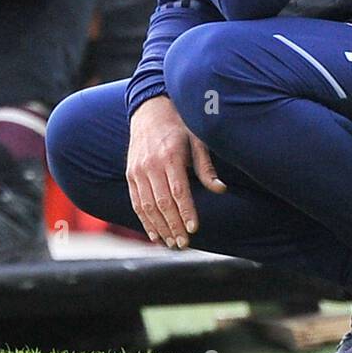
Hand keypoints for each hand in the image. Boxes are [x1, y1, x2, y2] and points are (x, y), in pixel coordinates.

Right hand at [125, 96, 224, 247]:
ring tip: (172, 243)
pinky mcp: (130, 174)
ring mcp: (137, 170)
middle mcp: (150, 165)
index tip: (194, 228)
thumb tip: (221, 189)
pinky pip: (136, 202)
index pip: (178, 191)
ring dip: (159, 227)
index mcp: (170, 156)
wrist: (149, 108)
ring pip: (147, 206)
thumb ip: (206, 167)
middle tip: (184, 243)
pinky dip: (144, 220)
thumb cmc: (180, 124)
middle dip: (174, 225)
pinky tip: (154, 234)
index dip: (186, 211)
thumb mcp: (197, 139)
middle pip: (162, 203)